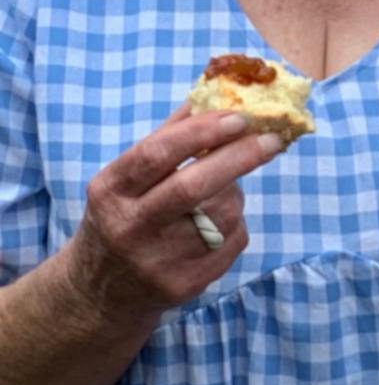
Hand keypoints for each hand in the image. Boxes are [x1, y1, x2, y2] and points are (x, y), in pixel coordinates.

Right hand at [63, 107, 284, 325]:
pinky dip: (234, 224)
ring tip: (220, 193)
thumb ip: (169, 135)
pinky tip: (214, 227)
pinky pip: (232, 242)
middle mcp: (129, 228)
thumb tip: (217, 91)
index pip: (157, 154)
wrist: (100, 292)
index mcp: (110, 191)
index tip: (240, 117)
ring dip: (235, 194)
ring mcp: (155, 262)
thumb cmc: (124, 215)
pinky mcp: (183, 285)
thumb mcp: (126, 178)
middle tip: (273, 139)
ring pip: (222, 214)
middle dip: (239, 157)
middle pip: (192, 187)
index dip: (202, 133)